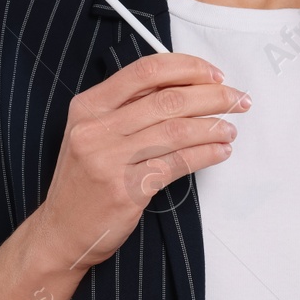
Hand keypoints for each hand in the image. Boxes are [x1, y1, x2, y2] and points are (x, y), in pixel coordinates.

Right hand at [30, 52, 249, 270]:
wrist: (61, 231)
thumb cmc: (83, 181)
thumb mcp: (92, 133)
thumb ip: (128, 108)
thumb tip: (183, 86)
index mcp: (88, 106)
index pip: (145, 71)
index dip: (187, 68)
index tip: (214, 74)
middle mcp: (95, 129)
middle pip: (167, 99)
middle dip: (212, 96)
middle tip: (237, 99)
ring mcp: (109, 160)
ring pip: (176, 131)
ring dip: (213, 127)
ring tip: (230, 128)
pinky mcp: (126, 190)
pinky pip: (177, 164)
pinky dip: (206, 155)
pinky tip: (218, 152)